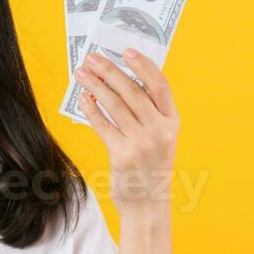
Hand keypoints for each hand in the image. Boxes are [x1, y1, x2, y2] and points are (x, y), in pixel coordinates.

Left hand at [73, 48, 179, 216]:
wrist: (147, 203)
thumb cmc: (151, 165)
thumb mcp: (160, 137)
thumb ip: (148, 112)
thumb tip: (119, 80)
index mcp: (172, 121)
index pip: (160, 86)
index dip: (143, 66)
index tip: (126, 50)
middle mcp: (159, 130)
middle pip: (132, 92)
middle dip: (109, 71)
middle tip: (92, 58)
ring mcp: (141, 143)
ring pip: (114, 106)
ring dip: (95, 86)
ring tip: (81, 73)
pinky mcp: (122, 155)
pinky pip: (102, 125)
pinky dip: (90, 109)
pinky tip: (82, 97)